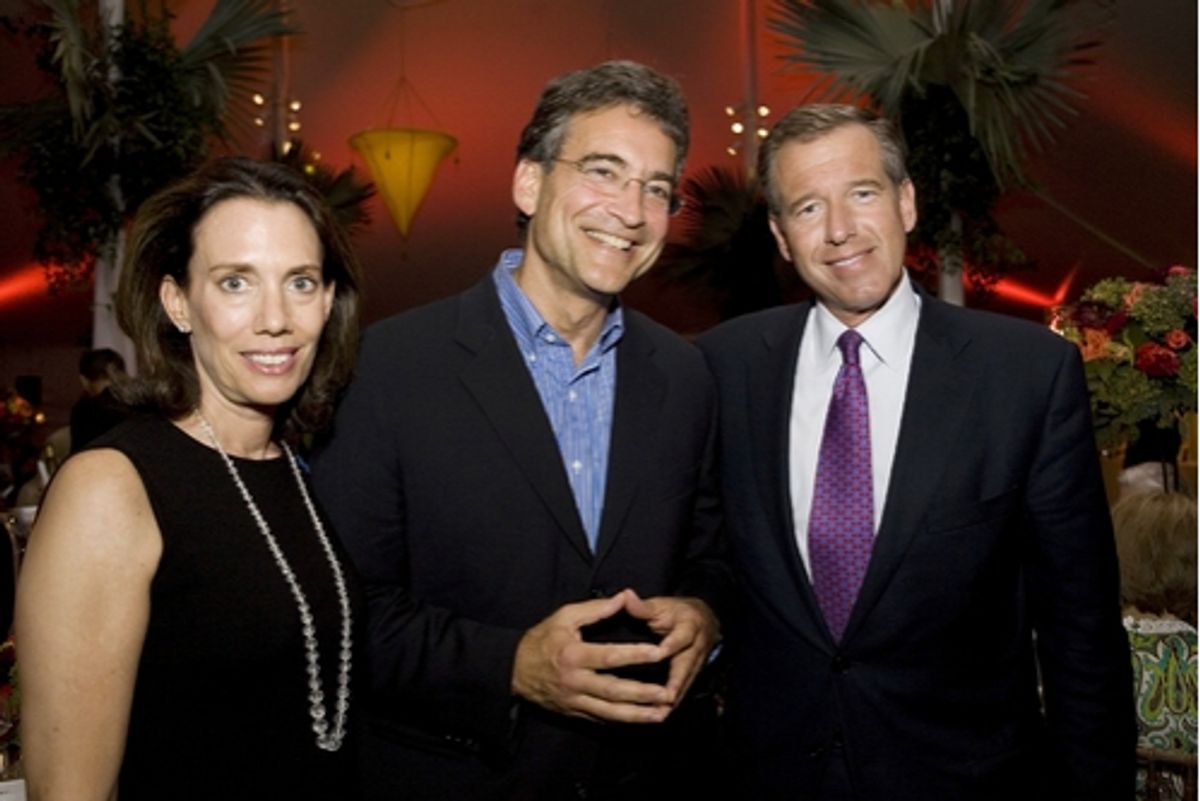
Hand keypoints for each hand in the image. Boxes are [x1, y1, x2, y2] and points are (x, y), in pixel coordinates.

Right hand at [511, 590, 673, 722]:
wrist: (513, 670)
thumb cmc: (541, 639)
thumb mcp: (564, 617)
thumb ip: (596, 610)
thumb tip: (624, 598)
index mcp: (574, 655)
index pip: (610, 656)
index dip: (636, 655)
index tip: (659, 653)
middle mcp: (575, 681)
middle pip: (614, 691)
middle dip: (643, 694)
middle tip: (669, 694)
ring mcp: (574, 701)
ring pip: (611, 713)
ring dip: (638, 716)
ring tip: (662, 714)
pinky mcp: (574, 712)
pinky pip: (601, 720)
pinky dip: (622, 722)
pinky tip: (641, 721)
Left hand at [622, 592, 719, 708]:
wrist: (702, 620)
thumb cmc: (675, 613)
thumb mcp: (661, 605)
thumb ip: (642, 606)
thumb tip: (625, 596)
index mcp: (688, 627)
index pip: (680, 638)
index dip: (670, 646)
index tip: (659, 654)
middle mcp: (696, 647)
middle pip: (687, 667)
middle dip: (676, 683)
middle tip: (664, 698)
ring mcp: (697, 663)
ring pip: (687, 683)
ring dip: (674, 698)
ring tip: (660, 713)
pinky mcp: (693, 674)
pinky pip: (684, 690)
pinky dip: (673, 702)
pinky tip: (660, 715)